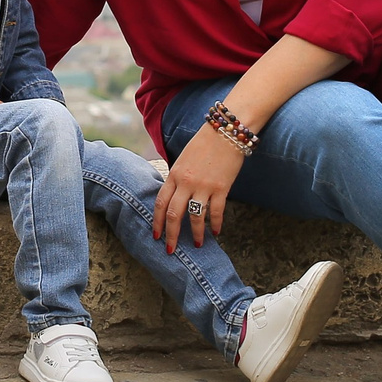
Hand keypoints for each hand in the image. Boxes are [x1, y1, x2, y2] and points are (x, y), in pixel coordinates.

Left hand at [155, 127, 244, 247]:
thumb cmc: (204, 143)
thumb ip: (177, 177)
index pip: (160, 203)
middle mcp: (186, 182)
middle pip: (174, 214)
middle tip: (170, 250)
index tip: (156, 235)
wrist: (226, 131)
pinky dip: (216, 224)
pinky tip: (217, 231)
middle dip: (170, 235)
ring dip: (195, 233)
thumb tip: (174, 194)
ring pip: (195, 217)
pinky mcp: (221, 188)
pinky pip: (216, 211)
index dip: (157, 222)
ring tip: (196, 244)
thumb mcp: (183, 159)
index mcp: (174, 174)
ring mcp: (204, 186)